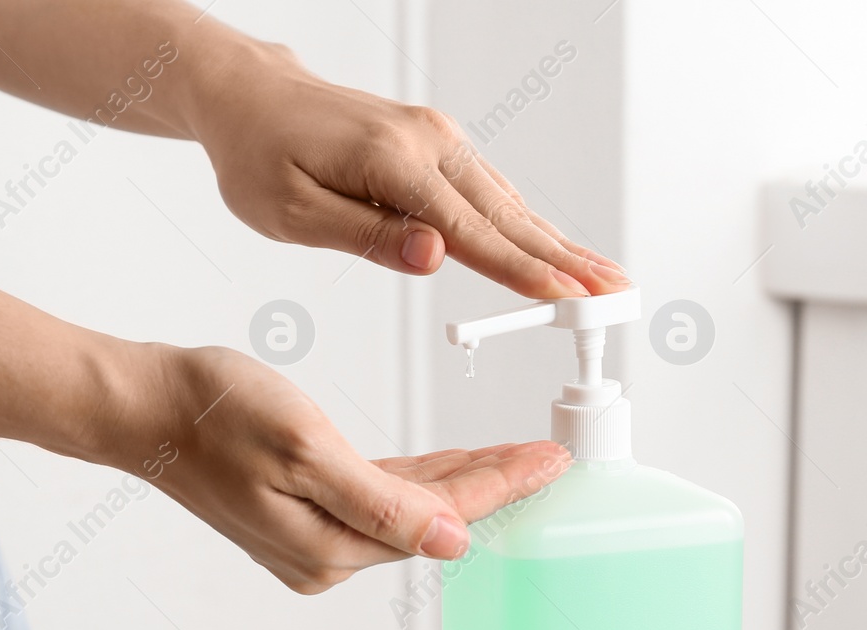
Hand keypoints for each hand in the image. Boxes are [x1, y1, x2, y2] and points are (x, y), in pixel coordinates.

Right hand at [117, 346, 569, 593]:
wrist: (142, 409)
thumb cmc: (212, 415)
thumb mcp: (305, 447)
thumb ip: (382, 501)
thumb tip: (452, 542)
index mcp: (331, 547)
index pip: (441, 518)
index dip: (503, 488)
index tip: (552, 461)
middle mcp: (326, 557)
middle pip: (432, 520)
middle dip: (495, 488)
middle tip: (551, 457)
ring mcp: (312, 542)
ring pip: (410, 511)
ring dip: (463, 484)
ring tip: (517, 458)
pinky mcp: (301, 519)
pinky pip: (378, 502)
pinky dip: (420, 482)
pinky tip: (450, 467)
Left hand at [194, 41, 630, 299]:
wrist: (251, 96)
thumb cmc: (258, 157)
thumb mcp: (291, 213)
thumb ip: (366, 236)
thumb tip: (435, 257)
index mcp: (391, 162)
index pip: (470, 231)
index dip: (523, 271)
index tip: (567, 296)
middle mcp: (427, 142)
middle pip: (508, 215)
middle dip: (566, 259)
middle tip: (616, 294)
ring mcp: (438, 138)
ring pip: (509, 203)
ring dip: (559, 244)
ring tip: (603, 279)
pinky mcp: (438, 144)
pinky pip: (492, 192)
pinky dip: (528, 224)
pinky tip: (555, 249)